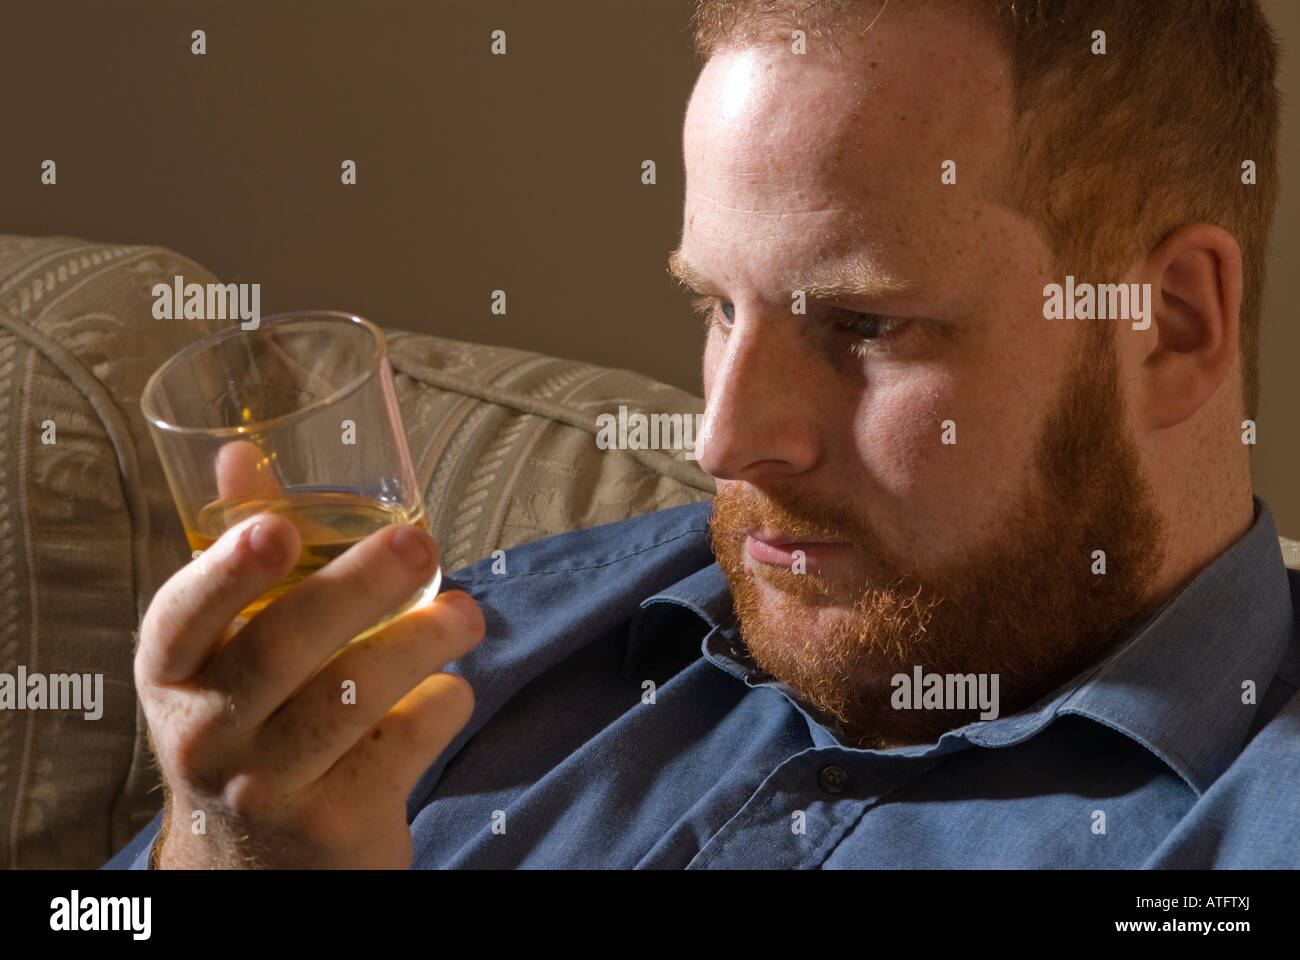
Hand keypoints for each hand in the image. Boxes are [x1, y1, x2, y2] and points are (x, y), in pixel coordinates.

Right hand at [136, 443, 483, 867]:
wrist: (261, 865)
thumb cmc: (251, 722)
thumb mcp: (226, 651)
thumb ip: (239, 554)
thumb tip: (241, 452)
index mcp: (173, 674)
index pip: (182, 618)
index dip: (225, 571)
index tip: (274, 527)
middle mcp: (207, 734)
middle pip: (286, 646)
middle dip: (362, 584)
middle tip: (422, 543)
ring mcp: (268, 785)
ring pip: (357, 693)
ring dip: (425, 639)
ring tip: (465, 613)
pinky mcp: (336, 822)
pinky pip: (406, 742)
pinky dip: (444, 703)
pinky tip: (448, 689)